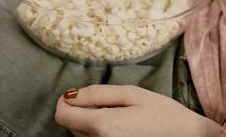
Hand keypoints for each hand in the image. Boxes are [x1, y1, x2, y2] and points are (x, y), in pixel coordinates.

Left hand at [54, 85, 220, 136]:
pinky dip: (100, 133)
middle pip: (71, 124)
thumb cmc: (162, 113)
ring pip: (80, 134)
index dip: (67, 101)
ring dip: (91, 123)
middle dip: (83, 111)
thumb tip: (69, 95)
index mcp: (103, 125)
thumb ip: (97, 92)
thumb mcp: (133, 93)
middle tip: (112, 105)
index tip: (81, 95)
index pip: (62, 114)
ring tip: (120, 117)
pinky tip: (121, 128)